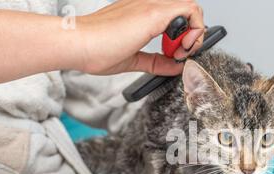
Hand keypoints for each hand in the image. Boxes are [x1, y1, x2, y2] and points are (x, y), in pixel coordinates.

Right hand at [76, 0, 204, 75]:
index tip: (176, 55)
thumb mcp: (134, 60)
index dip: (184, 37)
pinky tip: (181, 48)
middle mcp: (149, 5)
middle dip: (192, 35)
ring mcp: (152, 6)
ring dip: (194, 33)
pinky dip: (194, 31)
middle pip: (187, 11)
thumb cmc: (96, 49)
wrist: (79, 44)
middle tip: (180, 54)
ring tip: (180, 52)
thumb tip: (174, 67)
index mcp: (143, 14)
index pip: (176, 17)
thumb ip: (156, 62)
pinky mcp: (154, 12)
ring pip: (191, 7)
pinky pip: (190, 10)